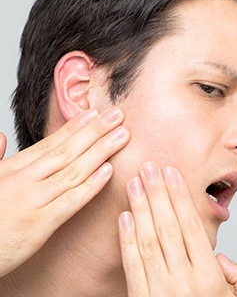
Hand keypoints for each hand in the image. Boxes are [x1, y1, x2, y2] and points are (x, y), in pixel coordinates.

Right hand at [0, 107, 128, 277]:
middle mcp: (25, 180)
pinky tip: (108, 171)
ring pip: (73, 171)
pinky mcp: (38, 226)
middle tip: (117, 115)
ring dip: (100, 151)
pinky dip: (91, 186)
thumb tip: (2, 136)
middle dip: (95, 131)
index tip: (95, 113)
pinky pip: (70, 202)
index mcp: (14, 168)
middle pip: (67, 150)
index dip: (76, 127)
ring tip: (121, 136)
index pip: (51, 142)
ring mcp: (32, 201)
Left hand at [119, 161, 236, 295]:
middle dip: (157, 194)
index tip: (170, 172)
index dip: (179, 197)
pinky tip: (124, 218)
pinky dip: (126, 241)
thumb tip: (222, 256)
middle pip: (168, 227)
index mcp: (210, 278)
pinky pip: (132, 267)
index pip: (190, 226)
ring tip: (134, 183)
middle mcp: (185, 282)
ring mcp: (161, 293)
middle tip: (148, 167)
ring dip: (140, 209)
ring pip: (148, 241)